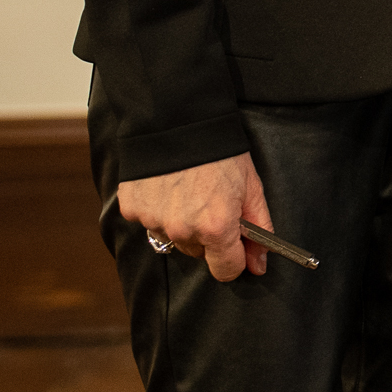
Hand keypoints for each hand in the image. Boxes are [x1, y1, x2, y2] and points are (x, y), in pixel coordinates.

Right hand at [116, 152, 271, 280]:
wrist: (179, 122)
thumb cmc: (222, 154)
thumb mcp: (252, 187)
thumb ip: (259, 229)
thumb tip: (259, 265)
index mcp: (215, 227)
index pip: (226, 270)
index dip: (235, 260)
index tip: (237, 248)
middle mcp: (182, 230)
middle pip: (198, 252)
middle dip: (209, 236)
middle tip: (212, 204)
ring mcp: (154, 222)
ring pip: (173, 238)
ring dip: (182, 223)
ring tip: (188, 191)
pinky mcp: (132, 211)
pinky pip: (150, 222)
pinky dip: (159, 210)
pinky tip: (167, 187)